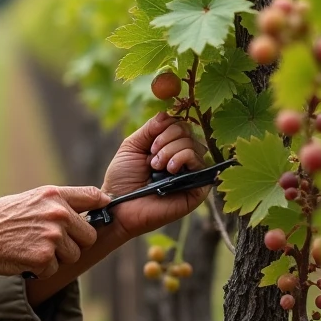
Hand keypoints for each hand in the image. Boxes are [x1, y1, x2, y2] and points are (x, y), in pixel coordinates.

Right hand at [0, 185, 108, 277]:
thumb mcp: (31, 199)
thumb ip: (58, 203)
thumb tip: (89, 208)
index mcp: (54, 195)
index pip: (93, 196)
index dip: (102, 205)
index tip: (105, 209)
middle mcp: (57, 213)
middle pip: (89, 236)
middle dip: (74, 243)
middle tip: (49, 241)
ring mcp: (52, 236)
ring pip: (73, 256)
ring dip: (56, 258)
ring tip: (31, 247)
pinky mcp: (43, 258)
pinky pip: (54, 269)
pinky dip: (41, 269)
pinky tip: (23, 257)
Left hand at [102, 111, 208, 238]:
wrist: (119, 205)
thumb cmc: (122, 179)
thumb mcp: (132, 146)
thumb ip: (150, 128)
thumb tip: (167, 114)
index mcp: (168, 147)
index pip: (179, 124)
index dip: (166, 127)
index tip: (150, 143)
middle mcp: (182, 159)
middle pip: (188, 131)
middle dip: (167, 139)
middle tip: (152, 157)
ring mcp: (191, 173)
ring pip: (194, 144)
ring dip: (171, 150)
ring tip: (157, 166)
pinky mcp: (198, 188)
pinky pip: (200, 162)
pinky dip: (183, 158)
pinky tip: (169, 169)